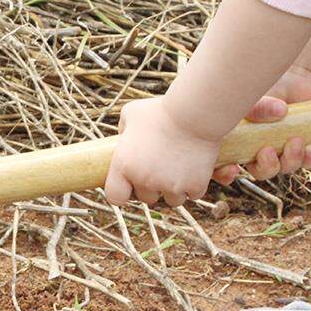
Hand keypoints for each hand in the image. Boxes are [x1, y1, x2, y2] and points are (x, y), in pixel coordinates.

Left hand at [105, 96, 219, 206]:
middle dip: (152, 186)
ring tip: (179, 168)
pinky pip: (193, 194)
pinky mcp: (195, 186)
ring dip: (174, 189)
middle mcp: (145, 180)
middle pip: (147, 198)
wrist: (194, 113)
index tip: (130, 184)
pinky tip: (195, 167)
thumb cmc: (161, 110)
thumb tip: (125, 140)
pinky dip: (195, 184)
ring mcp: (171, 186)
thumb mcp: (131, 113)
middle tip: (161, 167)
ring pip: (171, 200)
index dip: (122, 192)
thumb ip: (123, 130)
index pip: (115, 197)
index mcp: (124, 166)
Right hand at [212, 65, 310, 184]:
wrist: (293, 76)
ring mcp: (281, 149)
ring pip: (285, 168)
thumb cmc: (265, 84)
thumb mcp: (253, 95)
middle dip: (267, 167)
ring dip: (291, 160)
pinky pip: (306, 163)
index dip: (224, 174)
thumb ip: (256, 107)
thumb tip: (280, 112)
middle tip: (270, 150)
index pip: (223, 164)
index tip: (234, 169)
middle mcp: (258, 149)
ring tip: (296, 140)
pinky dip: (309, 159)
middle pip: (260, 172)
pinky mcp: (302, 146)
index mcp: (238, 140)